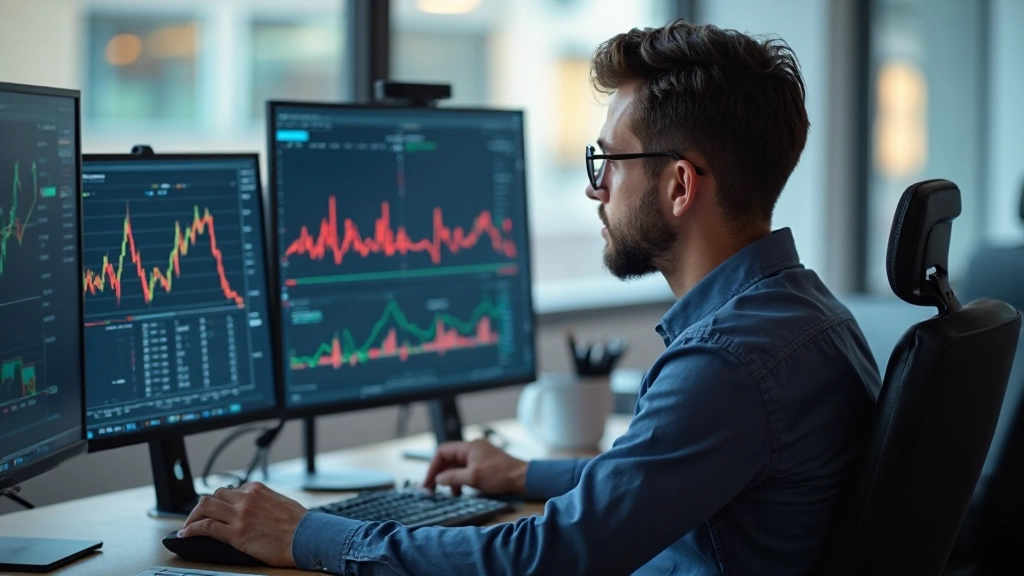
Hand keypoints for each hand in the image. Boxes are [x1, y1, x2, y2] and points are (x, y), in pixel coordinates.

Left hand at [180, 482, 306, 566]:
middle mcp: (246, 498)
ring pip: (205, 506)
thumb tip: (255, 508)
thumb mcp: (281, 502)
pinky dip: (191, 529)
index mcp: (257, 489)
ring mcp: (240, 515)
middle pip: (213, 495)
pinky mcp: (236, 533)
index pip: (230, 490)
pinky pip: (205, 527)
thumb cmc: (300, 524)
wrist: (307, 537)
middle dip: (203, 506)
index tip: (216, 509)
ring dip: (192, 516)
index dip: (220, 501)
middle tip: (197, 517)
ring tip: (187, 526)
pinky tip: (186, 534)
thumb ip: (265, 501)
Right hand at [424, 439, 527, 495]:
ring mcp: (479, 455)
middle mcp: (473, 448)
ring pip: (457, 465)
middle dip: (440, 474)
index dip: (433, 466)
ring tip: (451, 493)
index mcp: (469, 447)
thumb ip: (453, 477)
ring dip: (451, 478)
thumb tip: (438, 479)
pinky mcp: (484, 464)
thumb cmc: (499, 476)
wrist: (523, 478)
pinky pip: (466, 469)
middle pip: (449, 458)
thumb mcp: (473, 478)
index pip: (443, 452)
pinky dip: (461, 479)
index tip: (429, 482)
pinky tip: (462, 491)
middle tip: (433, 490)